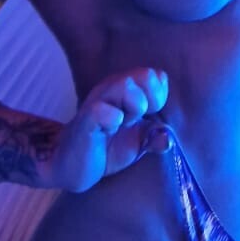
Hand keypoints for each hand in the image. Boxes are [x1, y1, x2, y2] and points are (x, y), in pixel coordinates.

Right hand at [45, 67, 170, 192]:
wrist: (71, 165)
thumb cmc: (106, 148)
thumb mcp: (137, 144)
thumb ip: (154, 138)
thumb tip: (168, 139)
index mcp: (128, 90)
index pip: (156, 76)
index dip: (159, 96)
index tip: (150, 116)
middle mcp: (113, 89)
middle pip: (147, 74)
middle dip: (151, 100)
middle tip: (137, 120)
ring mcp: (98, 101)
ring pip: (126, 84)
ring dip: (134, 107)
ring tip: (124, 123)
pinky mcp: (86, 119)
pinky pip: (102, 110)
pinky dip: (113, 120)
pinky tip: (109, 130)